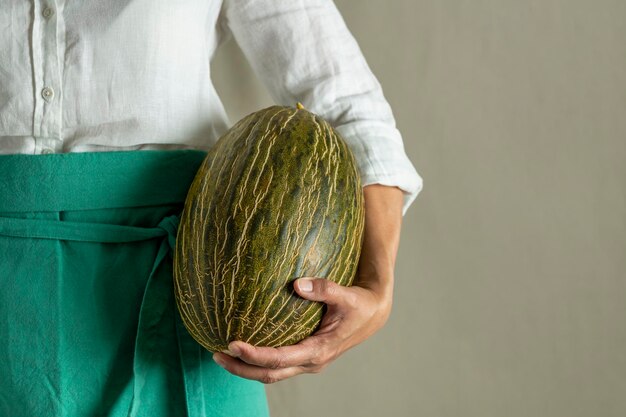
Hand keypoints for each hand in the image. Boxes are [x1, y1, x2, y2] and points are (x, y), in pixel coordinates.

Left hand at [212, 185, 403, 383]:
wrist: (373, 314)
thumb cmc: (359, 303)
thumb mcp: (346, 295)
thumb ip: (324, 288)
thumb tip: (297, 284)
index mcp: (318, 351)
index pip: (279, 359)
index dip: (254, 355)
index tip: (232, 344)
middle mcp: (311, 361)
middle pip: (269, 374)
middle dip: (241, 368)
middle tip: (216, 354)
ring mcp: (307, 361)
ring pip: (272, 373)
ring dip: (246, 367)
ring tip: (221, 354)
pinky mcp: (305, 355)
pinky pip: (278, 363)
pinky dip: (258, 359)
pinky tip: (244, 346)